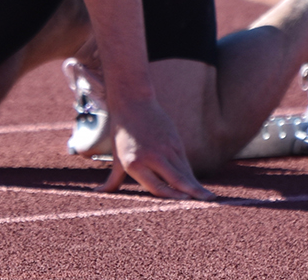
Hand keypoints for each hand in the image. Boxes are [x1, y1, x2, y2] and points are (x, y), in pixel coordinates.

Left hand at [95, 99, 214, 200]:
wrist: (132, 104)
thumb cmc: (122, 134)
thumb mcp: (117, 158)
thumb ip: (112, 180)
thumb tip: (97, 193)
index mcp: (135, 164)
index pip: (157, 186)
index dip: (172, 196)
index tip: (184, 203)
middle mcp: (152, 157)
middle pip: (176, 179)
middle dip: (192, 193)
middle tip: (207, 202)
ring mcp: (166, 149)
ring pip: (184, 171)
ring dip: (196, 186)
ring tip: (209, 198)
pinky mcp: (175, 142)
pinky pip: (184, 163)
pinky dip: (190, 175)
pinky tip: (197, 185)